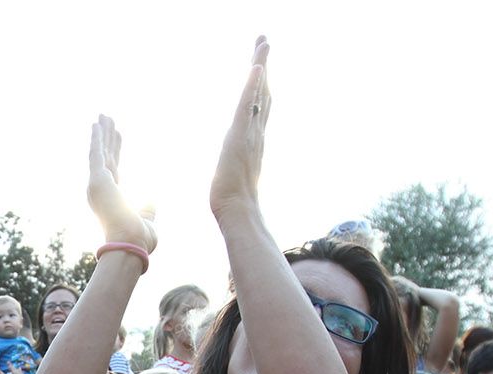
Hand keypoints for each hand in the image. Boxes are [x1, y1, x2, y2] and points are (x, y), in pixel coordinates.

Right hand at [87, 115, 156, 250]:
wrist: (129, 243)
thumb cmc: (138, 238)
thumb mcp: (146, 220)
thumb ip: (147, 209)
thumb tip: (151, 200)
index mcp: (112, 197)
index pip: (114, 167)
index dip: (116, 150)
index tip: (118, 135)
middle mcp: (101, 189)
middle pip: (105, 156)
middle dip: (107, 138)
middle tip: (107, 119)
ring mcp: (97, 183)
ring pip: (100, 152)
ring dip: (102, 133)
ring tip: (104, 116)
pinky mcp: (97, 179)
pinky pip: (96, 153)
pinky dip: (96, 138)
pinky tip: (97, 124)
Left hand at [209, 37, 270, 223]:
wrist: (238, 213)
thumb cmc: (232, 202)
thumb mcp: (231, 176)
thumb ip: (233, 168)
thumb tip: (228, 174)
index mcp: (252, 140)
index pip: (257, 106)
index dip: (260, 84)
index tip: (260, 66)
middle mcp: (256, 132)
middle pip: (262, 92)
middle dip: (262, 66)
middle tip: (264, 41)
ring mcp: (250, 133)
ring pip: (258, 93)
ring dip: (260, 65)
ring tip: (263, 42)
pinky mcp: (241, 137)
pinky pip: (246, 106)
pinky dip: (252, 86)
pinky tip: (256, 67)